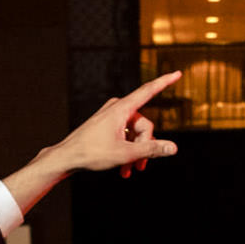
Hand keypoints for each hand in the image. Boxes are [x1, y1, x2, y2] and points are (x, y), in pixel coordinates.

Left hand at [38, 74, 181, 177]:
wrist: (66, 158)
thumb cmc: (91, 154)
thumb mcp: (125, 154)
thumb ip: (151, 150)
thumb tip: (174, 148)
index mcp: (121, 108)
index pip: (148, 91)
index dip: (165, 82)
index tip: (178, 73)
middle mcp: (117, 108)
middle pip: (144, 125)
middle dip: (145, 146)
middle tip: (140, 166)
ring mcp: (111, 116)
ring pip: (135, 133)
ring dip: (136, 152)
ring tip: (130, 171)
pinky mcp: (107, 125)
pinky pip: (125, 135)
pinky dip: (127, 150)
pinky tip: (124, 168)